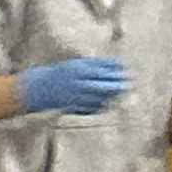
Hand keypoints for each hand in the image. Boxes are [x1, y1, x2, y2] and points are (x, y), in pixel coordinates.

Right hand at [16, 56, 130, 118]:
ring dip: (112, 97)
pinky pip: (92, 108)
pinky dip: (102, 105)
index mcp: (77, 70)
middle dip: (118, 86)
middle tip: (130, 85)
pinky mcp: (74, 108)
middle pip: (102, 86)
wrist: (41, 88)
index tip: (128, 71)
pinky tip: (109, 102)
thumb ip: (98, 64)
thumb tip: (121, 65)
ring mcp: (74, 97)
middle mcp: (76, 84)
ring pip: (99, 99)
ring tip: (121, 93)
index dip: (116, 72)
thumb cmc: (64, 73)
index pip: (101, 71)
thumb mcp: (79, 63)